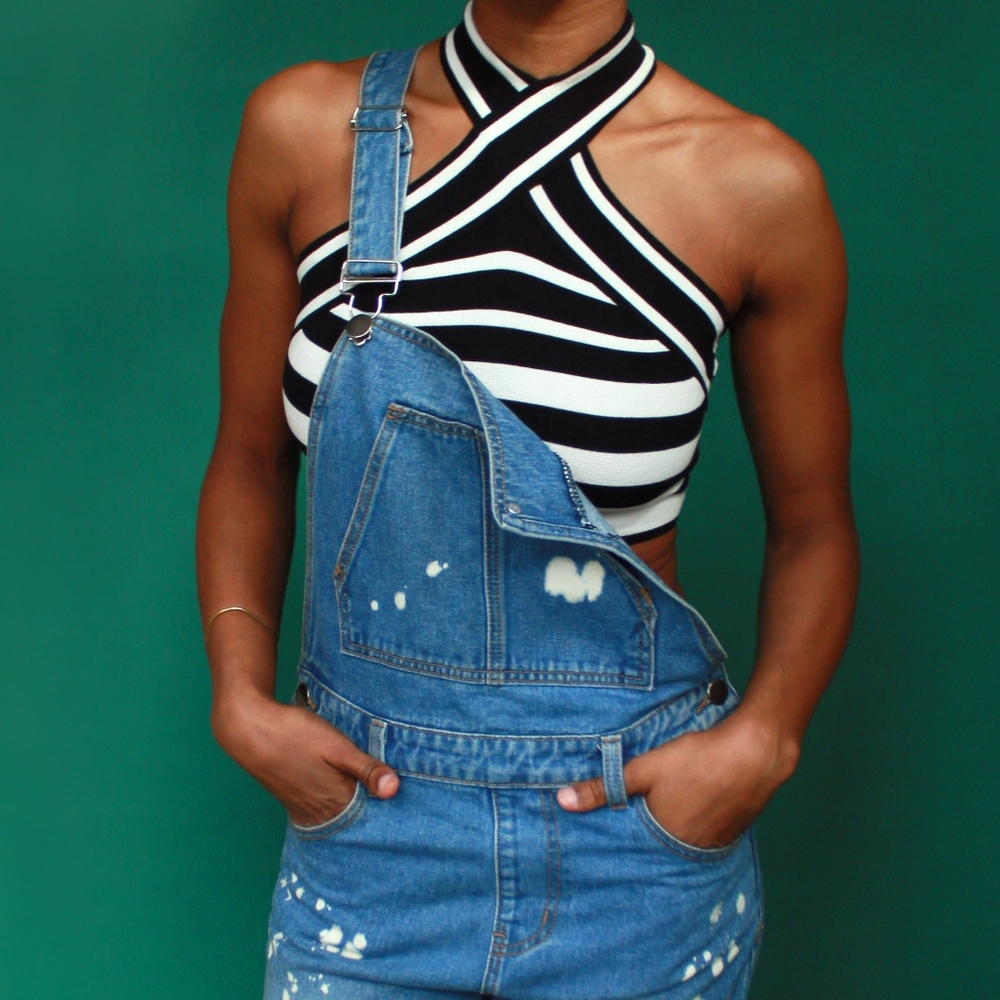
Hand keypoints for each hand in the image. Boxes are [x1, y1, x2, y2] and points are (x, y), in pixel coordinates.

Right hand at [212, 689, 398, 827]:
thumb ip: (366, 769)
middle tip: (397, 799)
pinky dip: (338, 802)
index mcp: (336, 802)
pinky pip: (324, 808)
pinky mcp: (294, 799)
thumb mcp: (337, 746)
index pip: (372, 818)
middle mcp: (320, 813)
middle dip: (375, 810)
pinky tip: (346, 788)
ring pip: (340, 814)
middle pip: (356, 819)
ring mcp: (305, 808)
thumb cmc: (294, 734)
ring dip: (356, 805)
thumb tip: (395, 790)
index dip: (390, 810)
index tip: (409, 804)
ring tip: (375, 793)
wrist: (248, 728)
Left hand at [556, 709, 795, 848]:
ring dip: (669, 833)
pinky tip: (689, 808)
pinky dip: (692, 825)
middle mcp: (690, 849)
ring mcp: (715, 841)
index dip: (618, 846)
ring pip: (681, 842)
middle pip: (658, 850)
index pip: (633, 853)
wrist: (756, 752)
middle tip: (627, 830)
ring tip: (659, 817)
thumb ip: (605, 787)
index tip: (601, 846)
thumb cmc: (697, 760)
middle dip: (642, 842)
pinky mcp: (732, 829)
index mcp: (665, 839)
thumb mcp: (644, 769)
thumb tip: (562, 801)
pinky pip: (704, 834)